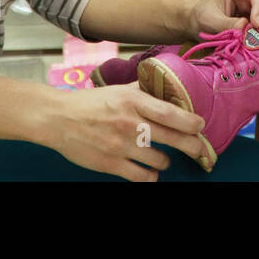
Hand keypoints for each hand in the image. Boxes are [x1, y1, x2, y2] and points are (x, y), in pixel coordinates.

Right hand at [38, 82, 205, 181]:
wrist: (58, 119)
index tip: (200, 125)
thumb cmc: (89, 103)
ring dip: (165, 161)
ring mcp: (121, 145)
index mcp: (133, 101)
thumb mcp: (117, 88)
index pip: (171, 113)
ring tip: (163, 157)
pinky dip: (150, 176)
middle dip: (192, 146)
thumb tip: (164, 82)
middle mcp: (130, 123)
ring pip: (160, 160)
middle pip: (173, 138)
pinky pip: (142, 177)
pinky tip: (150, 171)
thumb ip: (142, 88)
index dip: (191, 122)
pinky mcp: (111, 164)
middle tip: (199, 148)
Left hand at [188, 0, 258, 36]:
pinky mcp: (258, 23)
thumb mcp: (210, 20)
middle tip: (254, 38)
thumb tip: (244, 26)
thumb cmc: (203, 17)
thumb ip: (226, 23)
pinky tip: (255, 44)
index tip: (256, 25)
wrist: (198, 25)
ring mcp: (257, 10)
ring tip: (252, 42)